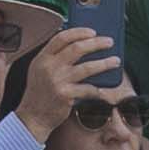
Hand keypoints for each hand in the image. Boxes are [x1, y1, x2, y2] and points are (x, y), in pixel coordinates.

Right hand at [16, 22, 131, 142]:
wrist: (33, 117)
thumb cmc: (40, 92)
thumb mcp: (39, 70)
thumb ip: (54, 58)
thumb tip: (82, 47)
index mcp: (42, 58)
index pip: (62, 38)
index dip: (79, 32)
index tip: (92, 32)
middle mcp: (49, 67)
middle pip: (77, 48)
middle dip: (96, 43)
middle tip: (109, 42)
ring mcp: (58, 81)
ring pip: (87, 67)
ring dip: (104, 63)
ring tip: (115, 61)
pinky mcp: (66, 95)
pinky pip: (88, 89)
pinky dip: (98, 89)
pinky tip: (104, 89)